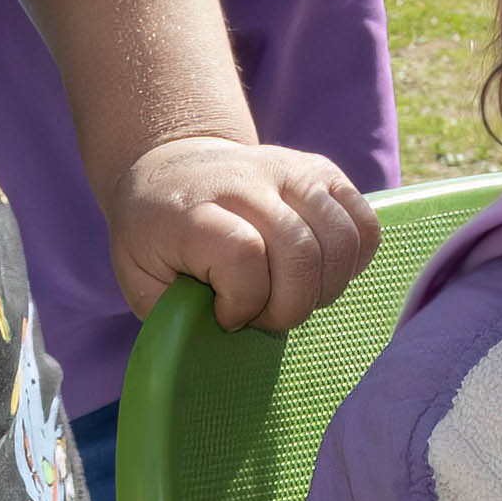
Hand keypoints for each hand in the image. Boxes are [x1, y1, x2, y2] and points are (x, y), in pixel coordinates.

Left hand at [107, 135, 379, 331]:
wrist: (172, 169)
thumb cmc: (155, 236)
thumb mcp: (137, 278)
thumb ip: (171, 310)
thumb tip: (219, 332)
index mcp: (192, 210)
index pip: (244, 254)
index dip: (243, 303)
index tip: (225, 317)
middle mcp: (245, 182)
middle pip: (301, 252)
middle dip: (290, 306)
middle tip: (265, 317)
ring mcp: (289, 170)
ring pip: (340, 238)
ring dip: (325, 287)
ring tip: (294, 296)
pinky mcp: (322, 171)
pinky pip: (364, 222)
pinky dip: (355, 260)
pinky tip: (322, 274)